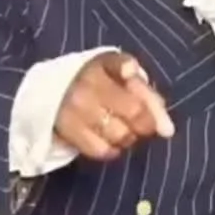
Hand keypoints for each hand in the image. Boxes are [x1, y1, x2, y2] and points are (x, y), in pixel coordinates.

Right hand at [55, 52, 173, 158]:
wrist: (46, 90)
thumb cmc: (93, 80)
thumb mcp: (118, 74)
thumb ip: (145, 93)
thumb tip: (167, 128)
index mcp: (102, 64)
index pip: (134, 81)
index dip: (153, 106)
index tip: (159, 116)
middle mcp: (88, 86)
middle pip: (134, 113)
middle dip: (145, 124)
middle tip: (141, 125)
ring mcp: (75, 109)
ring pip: (119, 135)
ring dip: (128, 138)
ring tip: (122, 130)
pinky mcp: (67, 131)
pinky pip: (101, 150)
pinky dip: (111, 150)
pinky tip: (109, 141)